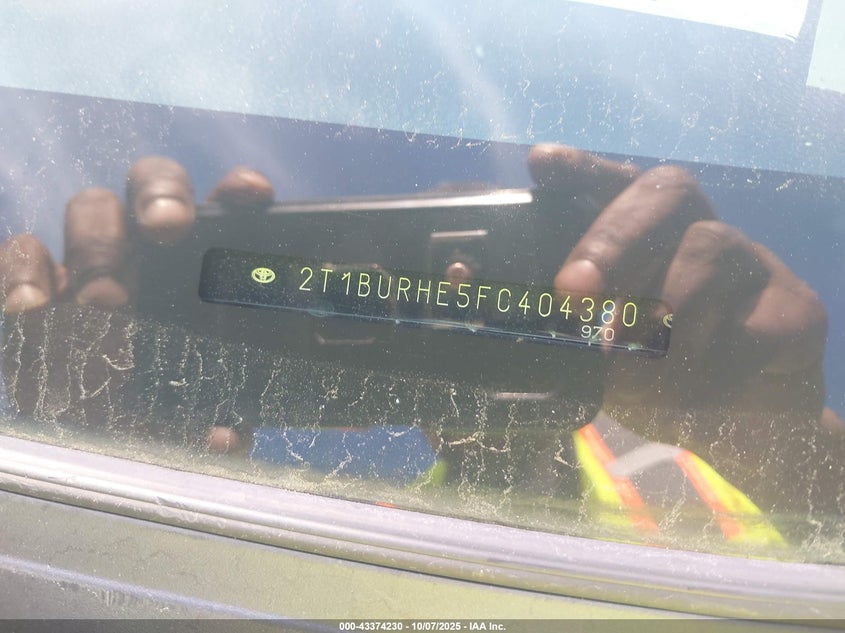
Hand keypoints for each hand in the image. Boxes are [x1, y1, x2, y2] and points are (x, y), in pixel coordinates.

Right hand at [0, 158, 273, 451]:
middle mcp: (146, 245)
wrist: (91, 415)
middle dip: (160, 199)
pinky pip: (21, 253)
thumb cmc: (162, 398)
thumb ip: (218, 414)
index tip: (254, 196)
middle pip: (152, 186)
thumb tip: (228, 439)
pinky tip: (34, 306)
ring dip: (97, 244)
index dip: (239, 191)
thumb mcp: (197, 405)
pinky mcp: (34, 279)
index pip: (225, 206)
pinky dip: (22, 271)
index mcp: (201, 260)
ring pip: (91, 208)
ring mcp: (89, 256)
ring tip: (106, 299)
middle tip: (168, 232)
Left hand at [528, 144, 842, 511]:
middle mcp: (700, 231)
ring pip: (708, 254)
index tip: (539, 164)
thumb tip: (475, 295)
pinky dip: (703, 363)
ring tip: (626, 364)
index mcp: (649, 236)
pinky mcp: (795, 308)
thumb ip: (557, 324)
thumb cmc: (661, 378)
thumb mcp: (599, 351)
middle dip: (613, 236)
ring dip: (657, 312)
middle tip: (571, 289)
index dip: (582, 168)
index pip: (618, 182)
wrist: (747, 429)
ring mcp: (754, 264)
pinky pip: (748, 322)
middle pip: (668, 191)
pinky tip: (684, 391)